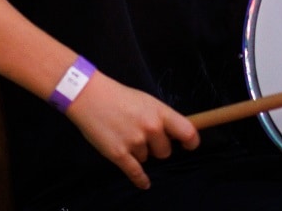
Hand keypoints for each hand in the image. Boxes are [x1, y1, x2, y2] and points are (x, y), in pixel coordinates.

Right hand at [67, 71, 198, 188]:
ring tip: (126, 136)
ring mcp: (135, 141)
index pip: (187, 131)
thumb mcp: (147, 101)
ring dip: (139, 152)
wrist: (90, 97)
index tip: (190, 146)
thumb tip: (173, 134)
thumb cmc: (120, 97)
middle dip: (157, 148)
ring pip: (147, 158)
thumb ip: (161, 118)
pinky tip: (144, 184)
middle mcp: (151, 128)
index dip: (191, 142)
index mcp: (160, 112)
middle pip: (165, 151)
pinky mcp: (118, 154)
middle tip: (144, 137)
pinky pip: (135, 172)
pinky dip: (140, 180)